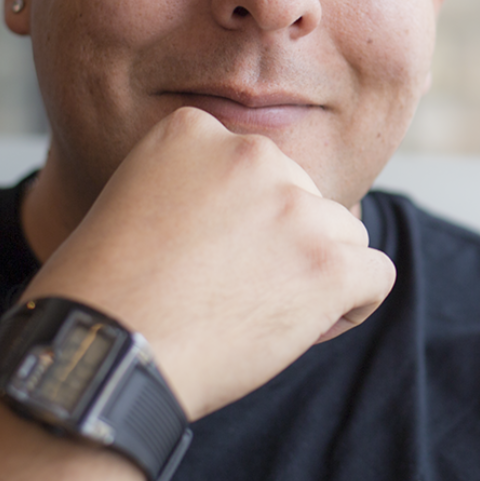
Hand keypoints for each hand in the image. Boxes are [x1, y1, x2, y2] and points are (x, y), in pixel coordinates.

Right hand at [21, 106, 396, 418]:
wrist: (104, 349)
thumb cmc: (105, 294)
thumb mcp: (136, 200)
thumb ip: (196, 185)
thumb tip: (257, 213)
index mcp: (196, 131)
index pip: (258, 168)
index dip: (246, 216)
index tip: (211, 254)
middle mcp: (250, 154)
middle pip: (303, 195)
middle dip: (284, 242)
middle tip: (234, 291)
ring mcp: (293, 207)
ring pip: (343, 233)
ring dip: (315, 272)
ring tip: (261, 312)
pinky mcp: (326, 263)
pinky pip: (375, 274)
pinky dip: (351, 304)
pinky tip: (308, 325)